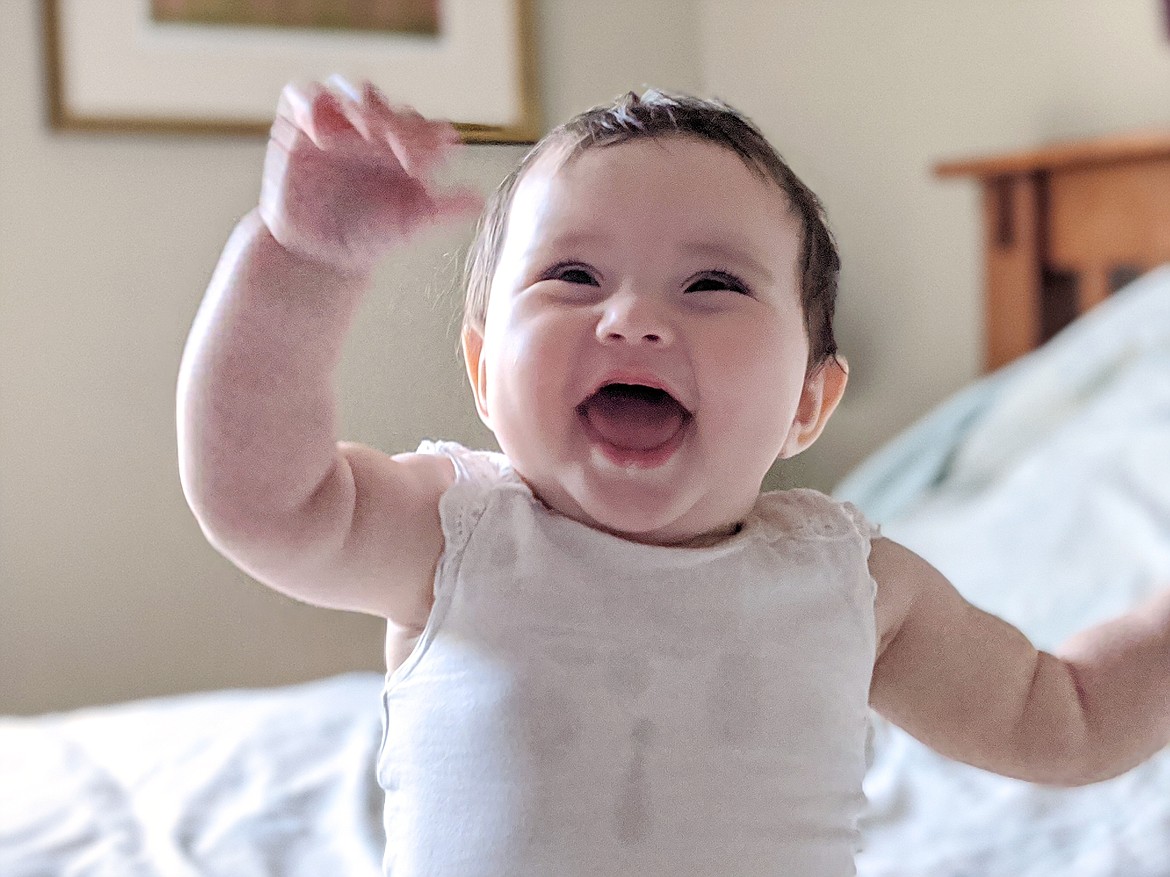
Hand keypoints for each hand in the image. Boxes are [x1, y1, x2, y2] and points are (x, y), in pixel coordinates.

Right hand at [259, 76, 482, 273]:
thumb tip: (479, 200)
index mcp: (405, 146)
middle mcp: (372, 128)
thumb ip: (442, 211)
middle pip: (383, 103)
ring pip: (347, 92)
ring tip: (362, 133)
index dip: (422, 135)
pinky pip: (300, 95)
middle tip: (391, 143)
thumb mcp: (409, 225)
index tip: (425, 159)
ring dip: (355, 107)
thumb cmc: (369, 237)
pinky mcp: (298, 123)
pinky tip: (321, 132)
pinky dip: (310, 103)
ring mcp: (336, 122)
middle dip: (389, 118)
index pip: (418, 124)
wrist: (319, 253)